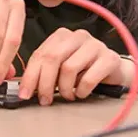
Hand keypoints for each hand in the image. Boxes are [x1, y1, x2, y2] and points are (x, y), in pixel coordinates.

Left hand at [18, 28, 135, 105]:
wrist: (113, 70)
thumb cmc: (83, 69)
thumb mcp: (59, 68)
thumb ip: (43, 72)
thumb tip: (25, 89)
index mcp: (61, 36)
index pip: (39, 54)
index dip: (30, 76)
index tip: (24, 94)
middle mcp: (77, 36)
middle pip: (52, 58)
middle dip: (44, 83)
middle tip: (44, 99)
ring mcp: (95, 45)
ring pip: (68, 68)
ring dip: (64, 88)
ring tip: (67, 95)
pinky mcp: (110, 58)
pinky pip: (89, 78)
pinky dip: (81, 90)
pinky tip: (80, 93)